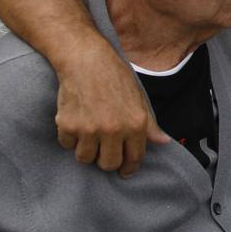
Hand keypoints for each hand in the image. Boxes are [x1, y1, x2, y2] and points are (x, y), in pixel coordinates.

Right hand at [56, 43, 168, 175]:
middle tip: (104, 151)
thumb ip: (149, 124)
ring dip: (87, 150)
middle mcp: (114, 130)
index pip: (134, 158)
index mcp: (135, 124)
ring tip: (89, 135)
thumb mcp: (138, 98)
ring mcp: (89, 130)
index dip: (128, 168)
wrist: (86, 60)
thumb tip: (163, 142)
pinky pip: (67, 145)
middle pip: (108, 164)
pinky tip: (76, 123)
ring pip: (85, 158)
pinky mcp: (68, 126)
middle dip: (107, 161)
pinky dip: (70, 139)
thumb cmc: (115, 77)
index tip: (124, 171)